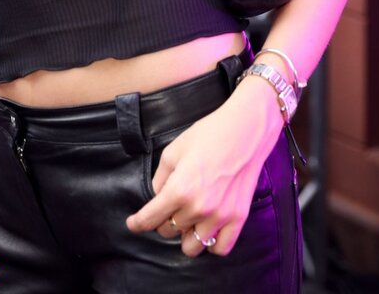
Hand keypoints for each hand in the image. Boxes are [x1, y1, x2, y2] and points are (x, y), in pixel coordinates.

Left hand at [126, 85, 283, 255]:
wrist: (245, 130)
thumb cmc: (209, 135)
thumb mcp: (174, 150)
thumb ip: (161, 178)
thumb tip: (157, 198)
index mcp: (179, 189)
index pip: (150, 219)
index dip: (137, 223)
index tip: (133, 224)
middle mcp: (198, 208)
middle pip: (169, 231)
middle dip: (165, 220)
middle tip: (171, 206)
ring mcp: (220, 216)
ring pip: (191, 247)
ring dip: (186, 234)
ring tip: (189, 219)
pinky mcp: (238, 218)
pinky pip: (220, 248)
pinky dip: (211, 243)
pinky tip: (208, 229)